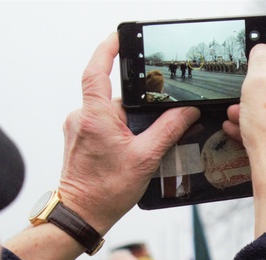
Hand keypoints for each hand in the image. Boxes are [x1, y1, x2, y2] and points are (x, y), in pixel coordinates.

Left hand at [58, 33, 200, 230]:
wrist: (81, 215)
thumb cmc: (105, 191)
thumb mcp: (146, 158)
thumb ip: (168, 130)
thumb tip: (187, 112)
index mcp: (96, 115)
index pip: (97, 70)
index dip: (108, 49)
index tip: (120, 38)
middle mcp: (82, 117)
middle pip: (112, 96)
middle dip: (134, 106)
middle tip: (154, 118)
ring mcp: (78, 129)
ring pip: (109, 114)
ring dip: (128, 125)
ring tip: (142, 148)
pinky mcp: (78, 141)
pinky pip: (102, 126)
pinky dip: (118, 134)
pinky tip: (130, 154)